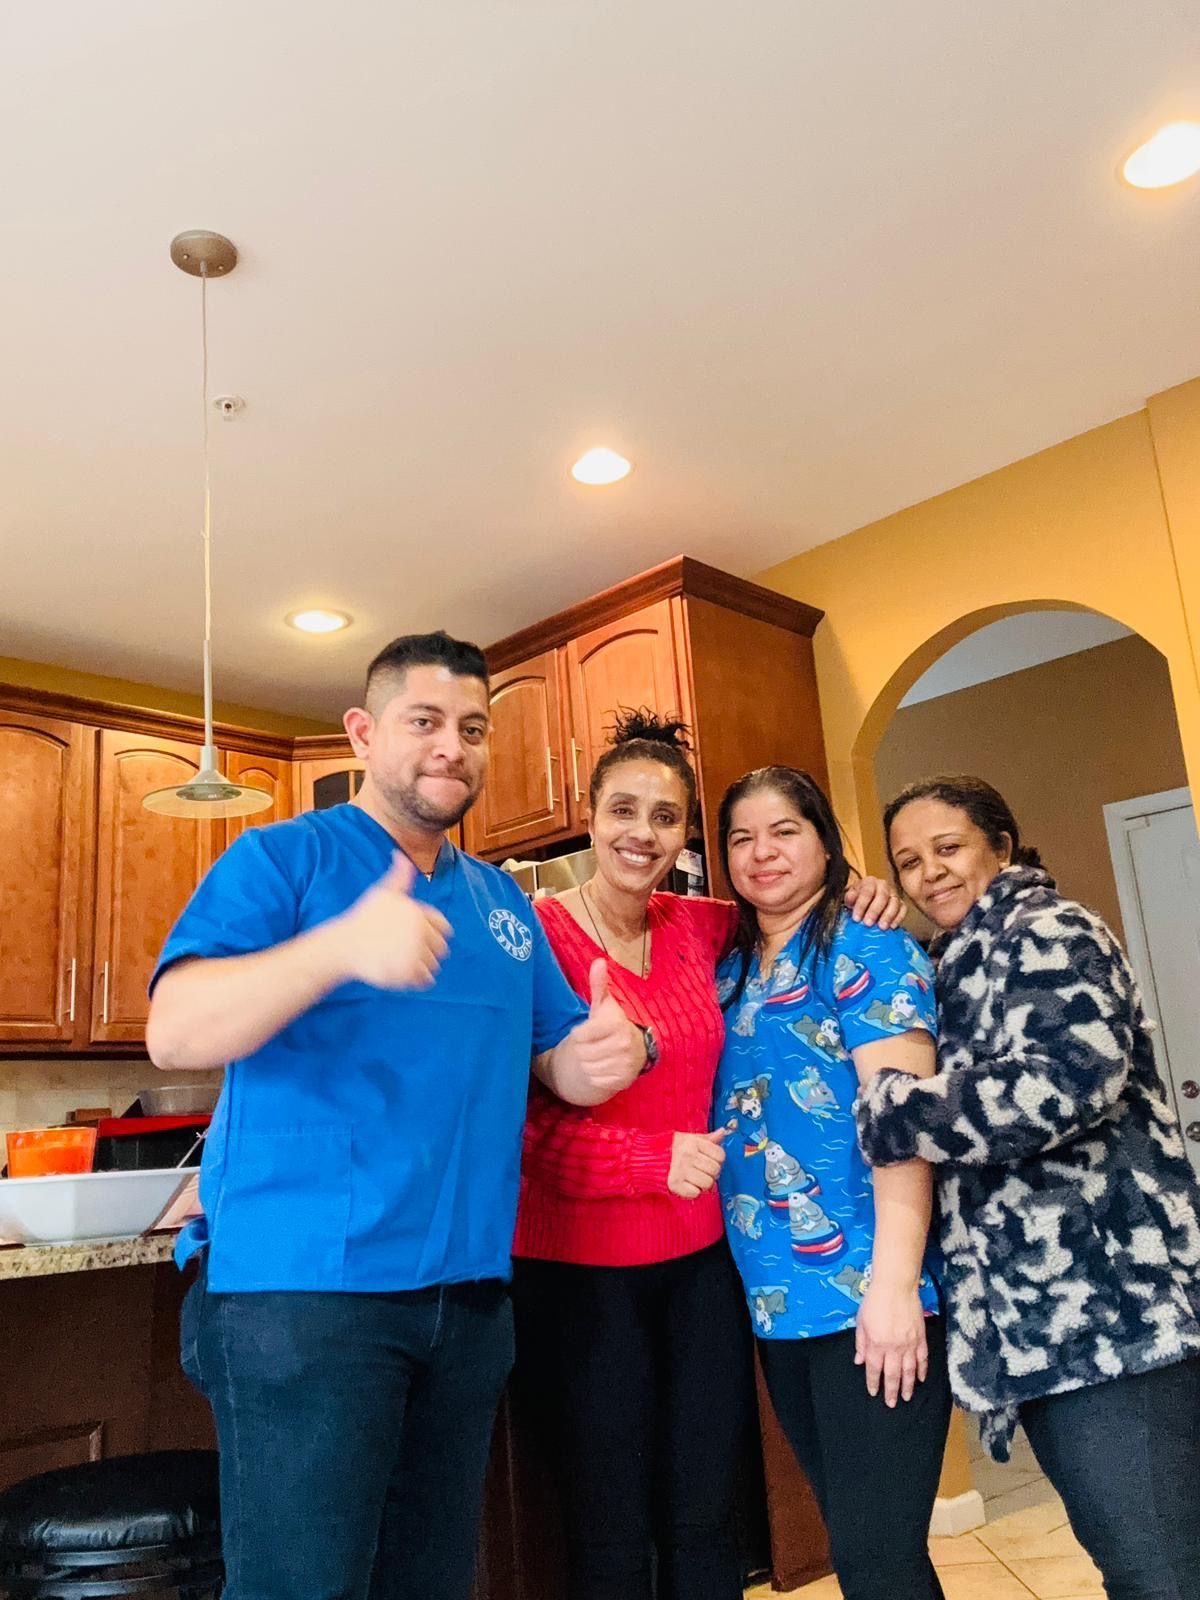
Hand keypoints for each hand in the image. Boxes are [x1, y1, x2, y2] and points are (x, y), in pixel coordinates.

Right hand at [324, 853, 451, 989]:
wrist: (343, 947)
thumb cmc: (363, 919)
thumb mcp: (382, 893)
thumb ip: (399, 876)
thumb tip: (400, 854)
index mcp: (417, 913)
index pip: (444, 927)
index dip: (431, 932)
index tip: (413, 936)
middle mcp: (418, 932)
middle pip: (441, 948)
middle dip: (427, 950)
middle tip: (405, 950)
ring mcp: (414, 953)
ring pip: (434, 965)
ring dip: (422, 965)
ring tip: (401, 960)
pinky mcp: (407, 972)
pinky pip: (426, 980)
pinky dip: (417, 979)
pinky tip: (401, 972)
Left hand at [561, 959, 645, 1101]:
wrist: (634, 1049)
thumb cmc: (612, 1025)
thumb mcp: (604, 1005)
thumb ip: (599, 985)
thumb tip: (598, 961)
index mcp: (617, 1024)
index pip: (580, 1035)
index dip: (578, 1033)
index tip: (586, 1031)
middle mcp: (624, 1044)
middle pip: (581, 1053)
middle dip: (582, 1049)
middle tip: (593, 1044)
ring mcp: (625, 1064)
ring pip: (587, 1068)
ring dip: (588, 1063)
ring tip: (598, 1054)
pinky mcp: (624, 1080)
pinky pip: (595, 1081)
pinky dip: (595, 1076)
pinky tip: (603, 1066)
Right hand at [668, 1128, 728, 1198]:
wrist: (648, 1159)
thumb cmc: (671, 1149)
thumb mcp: (690, 1139)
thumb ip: (707, 1139)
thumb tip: (722, 1132)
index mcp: (692, 1142)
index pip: (720, 1155)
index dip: (717, 1160)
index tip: (709, 1160)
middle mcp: (687, 1155)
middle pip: (715, 1170)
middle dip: (710, 1173)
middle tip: (700, 1171)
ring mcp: (681, 1169)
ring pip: (707, 1184)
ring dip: (702, 1184)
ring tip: (693, 1178)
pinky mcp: (675, 1184)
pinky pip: (695, 1193)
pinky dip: (692, 1192)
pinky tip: (686, 1184)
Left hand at [844, 876, 904, 929]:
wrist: (866, 902)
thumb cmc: (858, 899)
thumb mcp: (851, 897)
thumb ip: (850, 898)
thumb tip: (851, 900)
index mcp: (870, 882)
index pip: (867, 891)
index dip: (861, 905)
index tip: (856, 918)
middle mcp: (883, 885)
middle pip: (882, 896)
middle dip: (874, 911)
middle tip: (868, 923)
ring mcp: (894, 894)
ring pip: (894, 903)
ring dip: (888, 916)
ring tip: (881, 927)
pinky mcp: (901, 904)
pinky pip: (903, 909)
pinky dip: (898, 918)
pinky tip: (892, 926)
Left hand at [854, 1279, 927, 1404]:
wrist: (896, 1286)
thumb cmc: (874, 1301)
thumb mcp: (861, 1321)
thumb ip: (861, 1343)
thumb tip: (859, 1361)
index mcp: (876, 1344)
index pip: (875, 1369)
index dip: (873, 1382)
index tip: (873, 1392)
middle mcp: (893, 1348)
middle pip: (893, 1375)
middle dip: (891, 1391)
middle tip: (892, 1403)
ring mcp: (909, 1344)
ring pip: (909, 1371)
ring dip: (908, 1386)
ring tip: (907, 1397)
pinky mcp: (921, 1338)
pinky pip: (923, 1359)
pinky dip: (922, 1370)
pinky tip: (920, 1379)